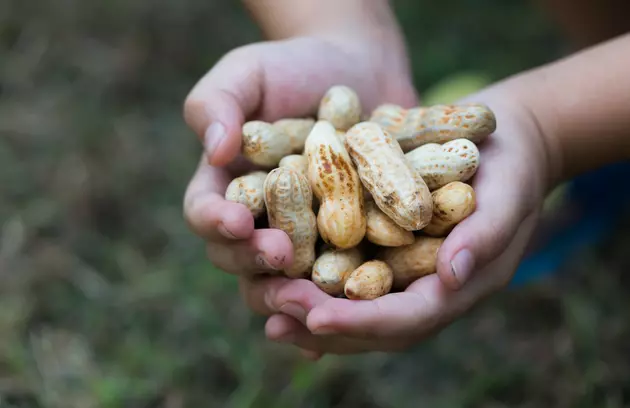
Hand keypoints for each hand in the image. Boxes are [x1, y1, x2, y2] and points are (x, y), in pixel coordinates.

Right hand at [181, 35, 416, 336]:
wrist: (357, 70)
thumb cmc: (292, 66)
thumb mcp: (247, 71)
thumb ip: (217, 104)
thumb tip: (214, 151)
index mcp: (225, 188)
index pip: (206, 214)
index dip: (216, 223)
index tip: (236, 221)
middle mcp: (259, 222)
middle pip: (243, 260)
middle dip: (256, 265)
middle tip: (279, 259)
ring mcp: (303, 237)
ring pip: (287, 281)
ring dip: (296, 294)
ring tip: (315, 297)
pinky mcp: (346, 243)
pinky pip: (340, 278)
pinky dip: (343, 299)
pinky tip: (353, 313)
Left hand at [242, 86, 556, 358]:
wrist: (504, 143)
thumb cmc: (513, 166)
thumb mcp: (508, 193)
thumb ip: (486, 236)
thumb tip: (452, 277)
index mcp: (456, 287)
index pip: (407, 319)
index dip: (361, 322)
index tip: (316, 316)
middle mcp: (422, 288)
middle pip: (369, 323)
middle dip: (320, 322)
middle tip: (273, 315)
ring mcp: (401, 269)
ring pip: (349, 302)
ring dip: (306, 306)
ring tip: (262, 300)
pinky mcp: (382, 243)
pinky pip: (342, 266)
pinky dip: (309, 272)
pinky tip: (273, 267)